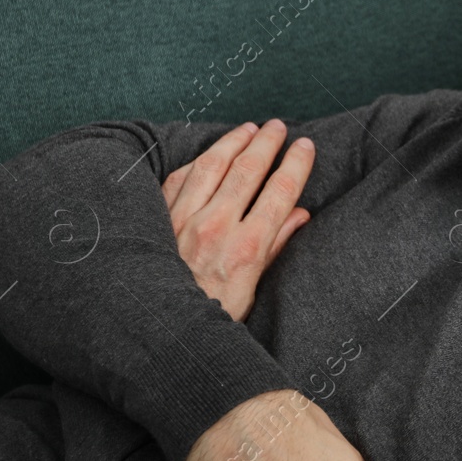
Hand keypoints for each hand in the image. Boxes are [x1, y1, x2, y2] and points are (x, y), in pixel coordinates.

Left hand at [161, 119, 312, 320]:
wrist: (156, 333)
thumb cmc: (210, 317)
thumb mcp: (253, 292)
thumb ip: (275, 247)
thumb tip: (299, 215)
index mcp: (246, 249)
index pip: (280, 191)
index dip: (296, 164)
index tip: (305, 146)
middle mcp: (215, 228)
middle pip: (248, 170)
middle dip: (267, 143)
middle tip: (279, 127)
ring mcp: (182, 221)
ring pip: (212, 165)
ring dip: (233, 142)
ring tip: (249, 128)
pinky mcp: (158, 221)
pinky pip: (180, 178)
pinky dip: (199, 161)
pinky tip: (210, 154)